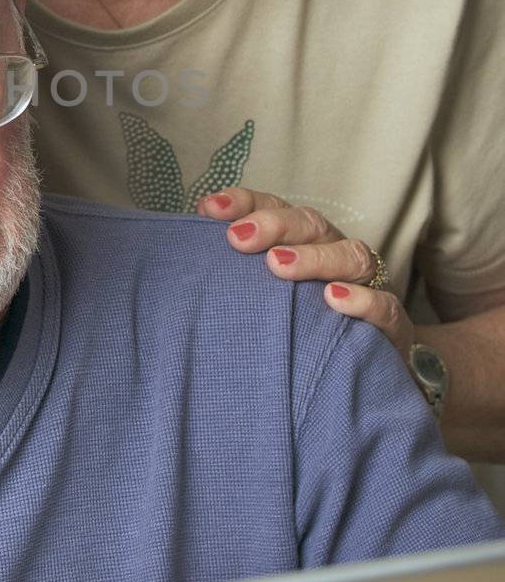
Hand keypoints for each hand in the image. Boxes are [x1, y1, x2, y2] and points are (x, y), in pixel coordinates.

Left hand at [195, 186, 414, 358]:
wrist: (367, 378)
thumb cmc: (304, 327)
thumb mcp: (266, 298)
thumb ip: (235, 274)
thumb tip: (189, 247)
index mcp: (304, 243)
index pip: (276, 208)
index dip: (245, 203)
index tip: (210, 209)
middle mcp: (335, 256)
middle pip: (312, 225)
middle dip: (275, 225)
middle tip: (239, 238)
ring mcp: (367, 288)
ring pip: (351, 256)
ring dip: (313, 257)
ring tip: (278, 265)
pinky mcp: (392, 327)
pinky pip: (385, 307)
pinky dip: (361, 300)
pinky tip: (333, 300)